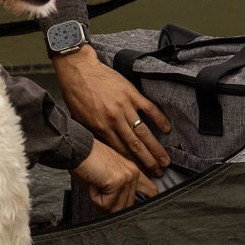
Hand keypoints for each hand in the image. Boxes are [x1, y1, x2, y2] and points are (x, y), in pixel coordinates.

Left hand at [53, 45, 171, 173]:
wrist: (79, 70)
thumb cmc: (77, 94)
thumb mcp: (80, 120)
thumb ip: (94, 135)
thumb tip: (105, 150)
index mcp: (101, 128)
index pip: (120, 152)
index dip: (132, 165)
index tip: (141, 174)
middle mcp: (114, 120)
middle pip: (135, 146)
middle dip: (148, 162)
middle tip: (158, 172)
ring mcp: (124, 106)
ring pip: (143, 132)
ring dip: (156, 147)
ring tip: (165, 159)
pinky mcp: (131, 94)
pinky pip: (149, 108)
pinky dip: (159, 119)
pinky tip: (167, 128)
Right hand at [71, 139, 157, 213]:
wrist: (75, 148)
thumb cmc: (85, 162)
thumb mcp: (106, 178)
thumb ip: (117, 192)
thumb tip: (118, 210)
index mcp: (133, 171)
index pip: (150, 192)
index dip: (142, 202)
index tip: (129, 209)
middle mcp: (134, 173)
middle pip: (129, 207)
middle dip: (110, 206)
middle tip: (99, 192)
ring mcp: (127, 177)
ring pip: (117, 209)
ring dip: (101, 202)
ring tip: (95, 184)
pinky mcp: (117, 181)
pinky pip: (106, 204)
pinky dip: (95, 198)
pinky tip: (93, 183)